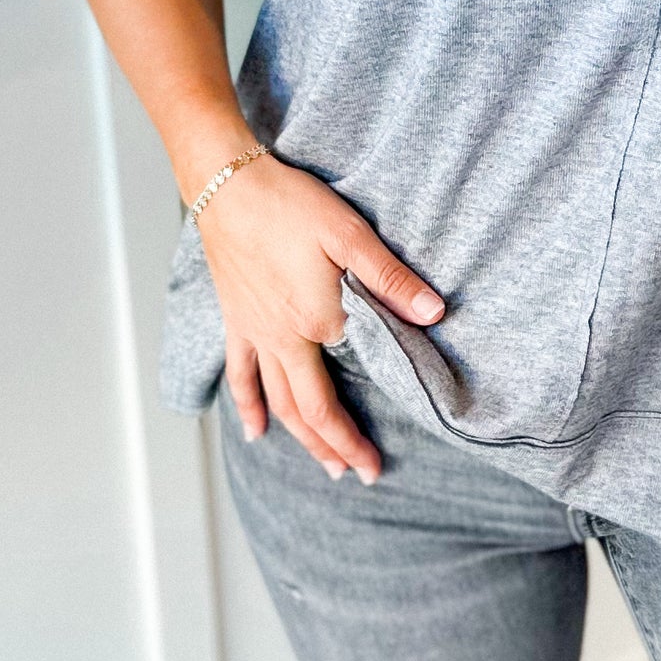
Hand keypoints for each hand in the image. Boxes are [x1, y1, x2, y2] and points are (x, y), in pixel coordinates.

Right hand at [198, 155, 441, 482]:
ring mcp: (256, 333)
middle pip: (311, 409)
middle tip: (363, 476)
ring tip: (327, 466)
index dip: (366, 424)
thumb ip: (392, 280)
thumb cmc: (289, 204)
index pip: (348, 386)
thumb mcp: (350, 235)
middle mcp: (284, 339)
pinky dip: (248, 406)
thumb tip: (434, 314)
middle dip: (338, 448)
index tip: (384, 455)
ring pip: (279, 401)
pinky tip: (255, 432)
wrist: (226, 184)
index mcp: (317, 322)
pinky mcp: (237, 320)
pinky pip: (241, 374)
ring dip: (303, 438)